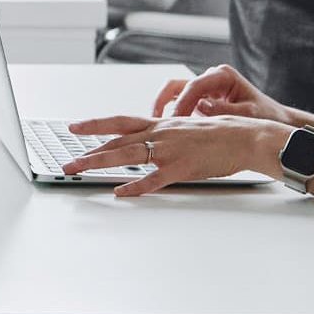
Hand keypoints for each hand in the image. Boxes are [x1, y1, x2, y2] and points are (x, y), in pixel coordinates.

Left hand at [60, 114, 285, 196]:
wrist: (246, 137)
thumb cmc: (221, 134)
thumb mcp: (188, 128)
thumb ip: (167, 134)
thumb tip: (151, 140)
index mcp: (161, 123)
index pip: (120, 121)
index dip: (95, 124)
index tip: (74, 127)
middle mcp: (161, 133)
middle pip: (116, 140)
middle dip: (88, 150)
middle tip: (67, 161)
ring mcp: (170, 150)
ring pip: (126, 155)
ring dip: (98, 164)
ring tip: (78, 171)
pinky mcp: (182, 168)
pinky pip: (153, 179)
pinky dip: (135, 187)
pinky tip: (120, 192)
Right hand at [151, 63, 285, 124]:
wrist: (274, 122)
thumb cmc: (265, 116)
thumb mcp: (249, 114)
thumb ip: (226, 110)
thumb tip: (201, 107)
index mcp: (223, 76)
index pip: (194, 86)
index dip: (182, 104)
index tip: (174, 121)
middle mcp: (210, 78)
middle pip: (177, 85)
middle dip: (164, 103)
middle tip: (156, 123)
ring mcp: (204, 89)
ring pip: (174, 93)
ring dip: (162, 107)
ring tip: (153, 125)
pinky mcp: (201, 101)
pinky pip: (179, 103)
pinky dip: (170, 114)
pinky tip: (163, 128)